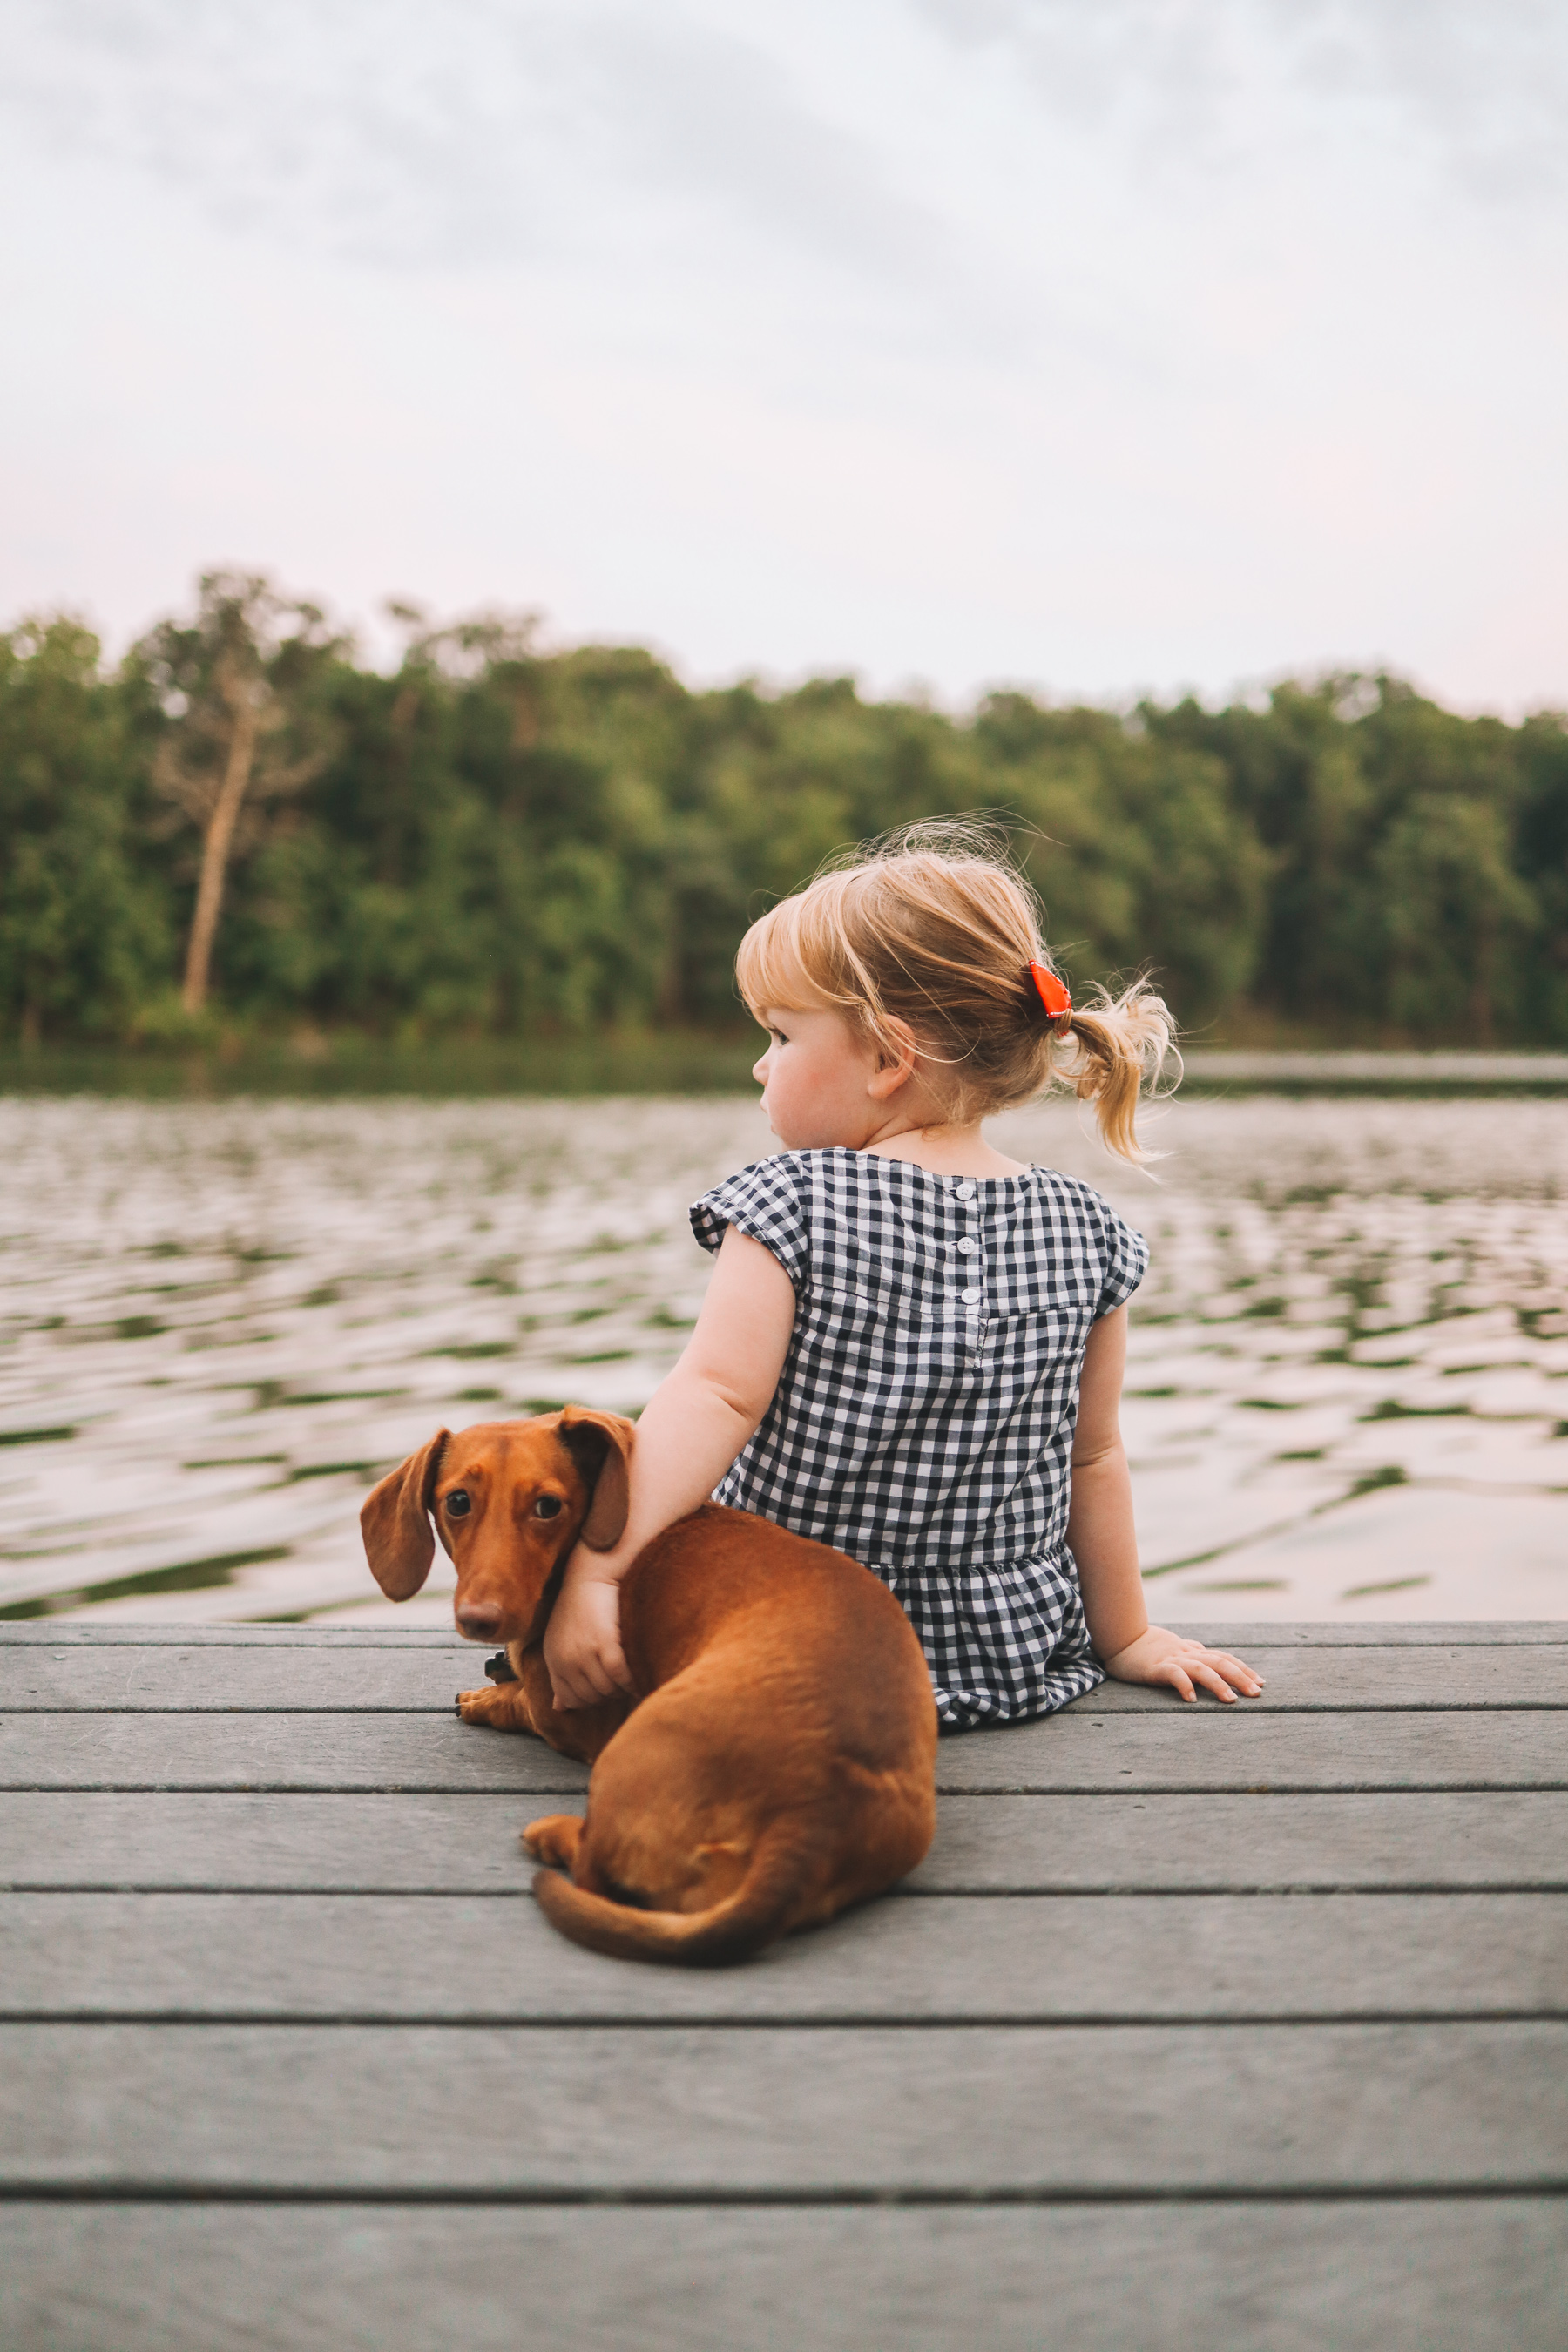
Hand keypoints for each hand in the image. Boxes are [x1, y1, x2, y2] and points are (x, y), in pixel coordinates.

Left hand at [543, 1564, 631, 1710]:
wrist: (593, 1573)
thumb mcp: (561, 1641)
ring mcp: (585, 1654)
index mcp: (553, 1660)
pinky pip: (621, 1677)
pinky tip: (639, 1674)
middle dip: (609, 1693)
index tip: (605, 1686)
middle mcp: (566, 1661)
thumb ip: (561, 1675)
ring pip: (608, 1690)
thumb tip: (560, 1708)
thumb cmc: (581, 1606)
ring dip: (623, 1687)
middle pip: (592, 1698)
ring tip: (631, 1674)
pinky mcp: (606, 1644)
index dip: (591, 1698)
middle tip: (623, 1680)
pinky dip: (632, 1680)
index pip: (571, 1699)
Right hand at [1101, 1626, 1263, 1703]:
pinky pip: (1173, 1675)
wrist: (1120, 1638)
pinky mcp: (1156, 1668)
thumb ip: (1189, 1649)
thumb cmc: (1146, 1646)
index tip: (1261, 1682)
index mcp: (1192, 1651)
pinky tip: (1192, 1700)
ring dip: (1219, 1684)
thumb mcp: (1172, 1647)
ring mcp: (1172, 1660)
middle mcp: (1187, 1654)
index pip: (1224, 1658)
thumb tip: (1204, 1651)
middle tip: (1257, 1693)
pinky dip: (1184, 1686)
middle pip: (1220, 1662)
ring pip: (1201, 1668)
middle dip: (1241, 1677)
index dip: (1244, 1669)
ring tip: (1231, 1700)